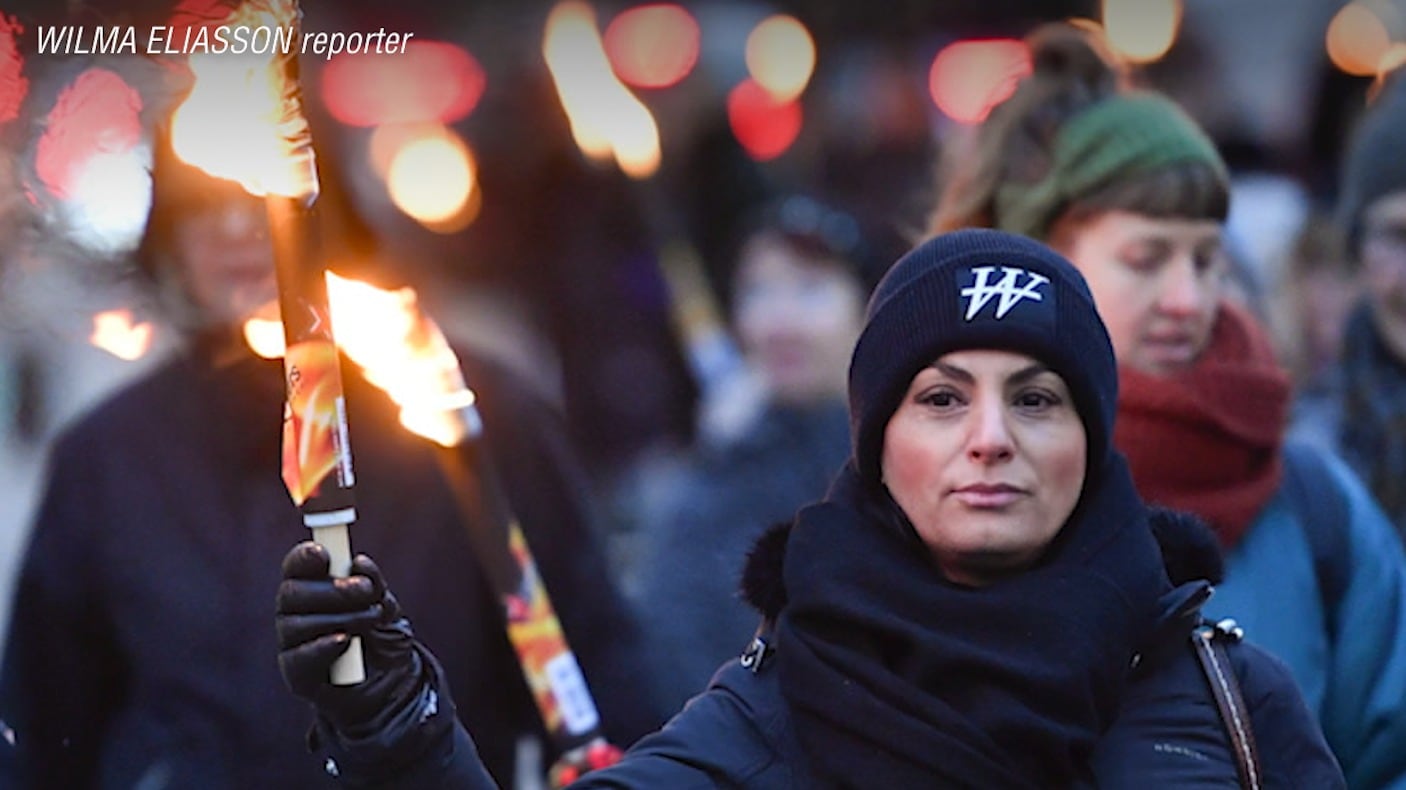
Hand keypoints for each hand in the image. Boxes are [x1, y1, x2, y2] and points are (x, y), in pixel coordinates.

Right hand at [275, 542, 425, 734]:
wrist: (394, 684)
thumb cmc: (383, 636)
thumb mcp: (386, 605)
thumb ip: (373, 583)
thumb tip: (359, 562)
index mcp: (313, 588)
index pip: (296, 567)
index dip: (303, 557)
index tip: (324, 554)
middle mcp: (296, 613)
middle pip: (291, 593)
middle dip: (331, 589)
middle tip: (366, 591)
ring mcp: (293, 645)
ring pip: (294, 625)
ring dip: (339, 618)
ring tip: (371, 620)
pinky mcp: (297, 675)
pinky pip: (298, 659)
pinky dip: (321, 648)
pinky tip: (344, 641)